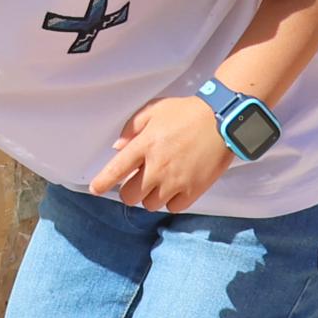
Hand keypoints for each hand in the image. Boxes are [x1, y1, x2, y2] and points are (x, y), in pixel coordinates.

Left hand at [90, 94, 232, 212]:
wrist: (222, 120)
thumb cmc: (186, 112)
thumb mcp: (154, 109)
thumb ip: (132, 127)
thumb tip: (118, 147)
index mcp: (144, 145)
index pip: (116, 170)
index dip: (103, 183)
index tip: (95, 189)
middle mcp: (157, 166)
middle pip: (131, 196)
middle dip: (130, 192)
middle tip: (137, 183)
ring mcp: (175, 180)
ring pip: (151, 204)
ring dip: (151, 197)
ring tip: (159, 184)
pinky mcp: (194, 190)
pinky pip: (174, 207)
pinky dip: (172, 201)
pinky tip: (175, 189)